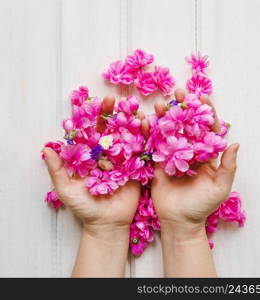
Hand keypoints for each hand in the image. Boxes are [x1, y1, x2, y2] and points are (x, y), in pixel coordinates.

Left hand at [43, 95, 143, 233]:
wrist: (108, 224)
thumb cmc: (85, 208)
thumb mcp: (66, 190)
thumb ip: (57, 170)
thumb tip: (46, 148)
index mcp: (89, 157)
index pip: (88, 133)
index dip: (88, 118)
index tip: (88, 103)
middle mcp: (106, 154)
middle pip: (108, 130)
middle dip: (109, 113)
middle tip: (111, 99)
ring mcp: (122, 159)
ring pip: (125, 136)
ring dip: (128, 120)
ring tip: (131, 106)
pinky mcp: (136, 167)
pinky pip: (141, 150)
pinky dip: (144, 136)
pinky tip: (146, 123)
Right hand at [151, 89, 238, 235]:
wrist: (178, 220)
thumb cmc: (201, 206)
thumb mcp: (219, 188)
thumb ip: (228, 167)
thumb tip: (234, 144)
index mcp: (206, 155)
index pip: (207, 130)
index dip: (205, 113)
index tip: (202, 98)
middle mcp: (188, 151)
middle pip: (186, 125)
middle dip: (183, 108)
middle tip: (179, 92)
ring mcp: (172, 155)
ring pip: (169, 131)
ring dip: (165, 116)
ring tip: (161, 103)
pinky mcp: (158, 162)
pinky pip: (153, 145)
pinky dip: (149, 132)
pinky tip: (146, 121)